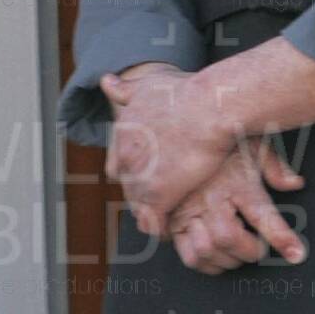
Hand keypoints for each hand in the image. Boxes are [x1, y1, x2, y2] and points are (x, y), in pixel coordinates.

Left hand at [101, 63, 233, 236]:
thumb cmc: (188, 92)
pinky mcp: (160, 195)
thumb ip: (126, 88)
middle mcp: (125, 156)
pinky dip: (159, 229)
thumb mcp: (150, 84)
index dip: (133, 173)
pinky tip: (168, 232)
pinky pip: (153, 222)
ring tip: (163, 223)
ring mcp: (140, 177)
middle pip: (127, 188)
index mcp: (122, 132)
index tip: (149, 176)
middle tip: (159, 203)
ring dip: (149, 215)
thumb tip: (105, 81)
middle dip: (141, 195)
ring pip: (138, 207)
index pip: (117, 165)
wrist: (209, 107)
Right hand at [168, 139, 307, 272]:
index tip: (296, 254)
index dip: (280, 238)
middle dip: (248, 252)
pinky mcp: (174, 223)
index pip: (261, 214)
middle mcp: (210, 198)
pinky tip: (218, 255)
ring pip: (205, 251)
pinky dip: (206, 263)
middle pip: (227, 239)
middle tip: (257, 248)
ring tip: (238, 253)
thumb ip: (274, 166)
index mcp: (235, 181)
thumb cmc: (220, 141)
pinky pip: (188, 256)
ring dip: (227, 260)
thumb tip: (295, 183)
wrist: (180, 136)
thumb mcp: (253, 143)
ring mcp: (188, 212)